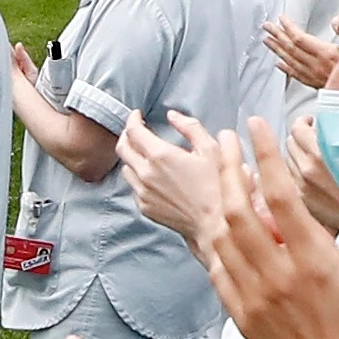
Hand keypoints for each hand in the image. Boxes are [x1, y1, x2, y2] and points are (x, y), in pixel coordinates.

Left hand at [119, 107, 225, 243]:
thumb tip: (172, 115)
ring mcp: (142, 192)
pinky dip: (138, 176)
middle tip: (136, 130)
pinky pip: (133, 186)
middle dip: (127, 135)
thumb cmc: (215, 186)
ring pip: (125, 168)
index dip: (132, 119)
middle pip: (122, 147)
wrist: (212, 223)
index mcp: (160, 155)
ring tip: (144, 153)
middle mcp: (145, 173)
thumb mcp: (210, 149)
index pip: (133, 131)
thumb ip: (190, 127)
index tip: (136, 115)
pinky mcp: (144, 206)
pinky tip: (151, 175)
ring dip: (132, 157)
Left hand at [196, 118, 338, 338]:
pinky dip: (216, 244)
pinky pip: (219, 272)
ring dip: (218, 201)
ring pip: (222, 239)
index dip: (264, 154)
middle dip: (227, 168)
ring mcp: (254, 300)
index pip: (280, 193)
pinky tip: (221, 228)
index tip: (256, 124)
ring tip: (221, 173)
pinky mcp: (243, 320)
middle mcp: (277, 278)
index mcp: (315, 262)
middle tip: (226, 139)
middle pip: (238, 210)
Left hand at [261, 14, 338, 89]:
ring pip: (290, 60)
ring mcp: (312, 75)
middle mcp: (315, 65)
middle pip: (291, 48)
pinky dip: (285, 67)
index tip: (281, 19)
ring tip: (267, 40)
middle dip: (277, 35)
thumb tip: (335, 21)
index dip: (288, 28)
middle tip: (267, 26)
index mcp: (325, 54)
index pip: (300, 39)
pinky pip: (295, 74)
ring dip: (277, 49)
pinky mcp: (313, 83)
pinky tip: (278, 63)